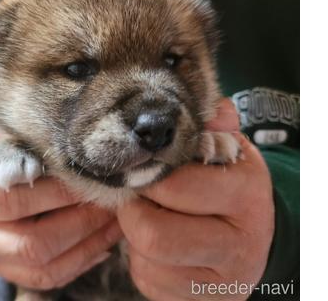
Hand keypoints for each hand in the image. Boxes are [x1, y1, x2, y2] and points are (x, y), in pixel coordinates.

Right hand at [0, 114, 122, 289]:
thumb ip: (12, 128)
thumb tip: (51, 116)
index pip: (13, 200)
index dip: (55, 192)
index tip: (89, 176)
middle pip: (32, 242)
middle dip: (79, 221)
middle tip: (112, 200)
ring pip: (43, 267)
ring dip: (86, 245)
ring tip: (116, 221)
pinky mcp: (8, 272)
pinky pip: (47, 278)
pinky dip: (80, 263)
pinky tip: (103, 243)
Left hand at [117, 99, 274, 300]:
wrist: (257, 236)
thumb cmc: (230, 186)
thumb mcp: (229, 152)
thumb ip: (215, 128)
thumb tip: (212, 110)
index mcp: (245, 195)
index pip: (174, 186)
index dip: (147, 178)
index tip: (145, 171)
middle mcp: (238, 243)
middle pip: (153, 235)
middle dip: (134, 214)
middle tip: (141, 200)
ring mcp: (221, 279)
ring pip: (145, 261)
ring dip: (136, 239)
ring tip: (154, 220)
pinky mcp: (201, 299)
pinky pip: (148, 282)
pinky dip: (142, 261)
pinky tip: (160, 246)